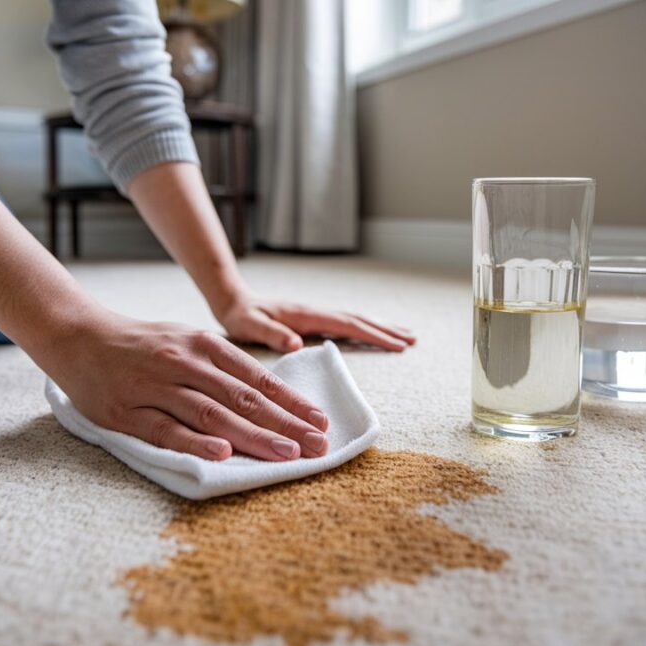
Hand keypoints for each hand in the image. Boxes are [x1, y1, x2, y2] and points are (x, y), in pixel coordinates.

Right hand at [46, 310, 329, 461]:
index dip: (291, 401)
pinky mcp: (128, 412)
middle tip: (318, 447)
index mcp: (203, 345)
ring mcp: (156, 388)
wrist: (77, 337)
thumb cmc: (141, 344)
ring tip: (286, 455)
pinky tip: (222, 456)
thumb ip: (221, 366)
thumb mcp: (186, 341)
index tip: (320, 421)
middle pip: (243, 399)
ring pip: (212, 415)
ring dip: (253, 437)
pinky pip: (166, 430)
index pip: (257, 378)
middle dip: (285, 424)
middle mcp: (184, 363)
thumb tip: (267, 396)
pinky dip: (195, 443)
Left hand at [215, 294, 416, 352]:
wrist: (232, 301)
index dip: (373, 334)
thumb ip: (273, 334)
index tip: (397, 344)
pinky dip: (364, 329)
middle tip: (413, 340)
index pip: (347, 324)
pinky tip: (373, 334)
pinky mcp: (312, 320)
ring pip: (354, 320)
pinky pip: (345, 325)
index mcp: (307, 314)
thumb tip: (299, 343)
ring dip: (380, 327)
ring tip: (404, 336)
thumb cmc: (240, 316)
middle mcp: (316, 312)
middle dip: (386, 330)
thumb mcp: (250, 326)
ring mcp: (316, 315)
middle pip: (358, 319)